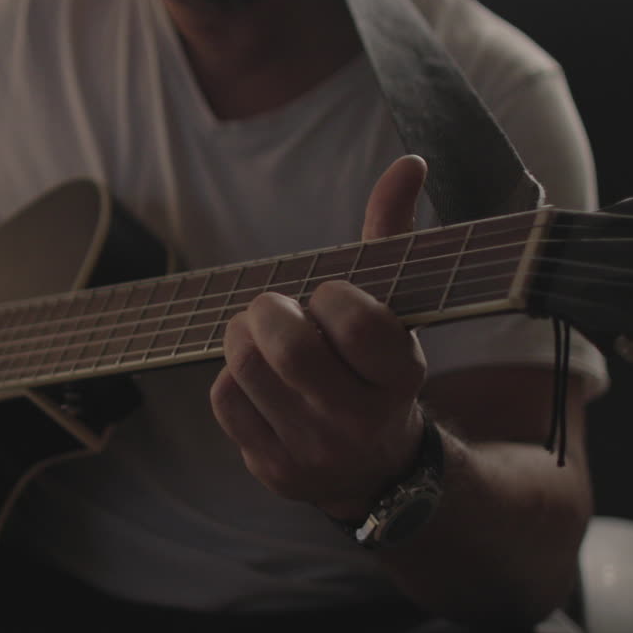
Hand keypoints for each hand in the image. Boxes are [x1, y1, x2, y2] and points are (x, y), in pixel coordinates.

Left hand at [210, 155, 430, 519]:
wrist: (375, 468)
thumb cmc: (375, 368)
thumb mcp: (395, 310)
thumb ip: (392, 237)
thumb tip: (408, 164)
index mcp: (401, 375)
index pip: (355, 320)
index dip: (331, 296)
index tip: (330, 297)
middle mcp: (360, 420)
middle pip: (287, 345)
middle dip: (270, 310)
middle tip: (277, 308)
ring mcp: (314, 449)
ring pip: (246, 365)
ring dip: (244, 334)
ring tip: (263, 334)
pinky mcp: (272, 467)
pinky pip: (225, 398)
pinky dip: (231, 374)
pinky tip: (257, 377)